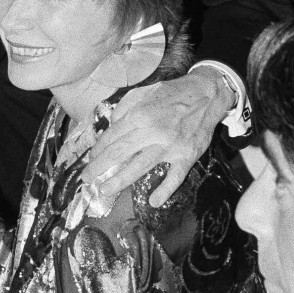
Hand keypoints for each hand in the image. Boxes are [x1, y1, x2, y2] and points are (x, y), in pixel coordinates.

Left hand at [81, 68, 235, 207]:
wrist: (206, 94)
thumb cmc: (172, 93)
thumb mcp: (144, 91)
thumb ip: (125, 107)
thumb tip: (112, 125)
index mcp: (140, 115)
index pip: (113, 137)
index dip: (98, 150)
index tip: (90, 159)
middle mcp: (152, 131)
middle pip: (120, 153)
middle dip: (100, 167)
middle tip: (86, 179)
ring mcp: (170, 146)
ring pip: (140, 167)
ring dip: (120, 181)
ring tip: (105, 190)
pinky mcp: (187, 155)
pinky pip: (175, 176)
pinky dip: (165, 190)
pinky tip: (154, 201)